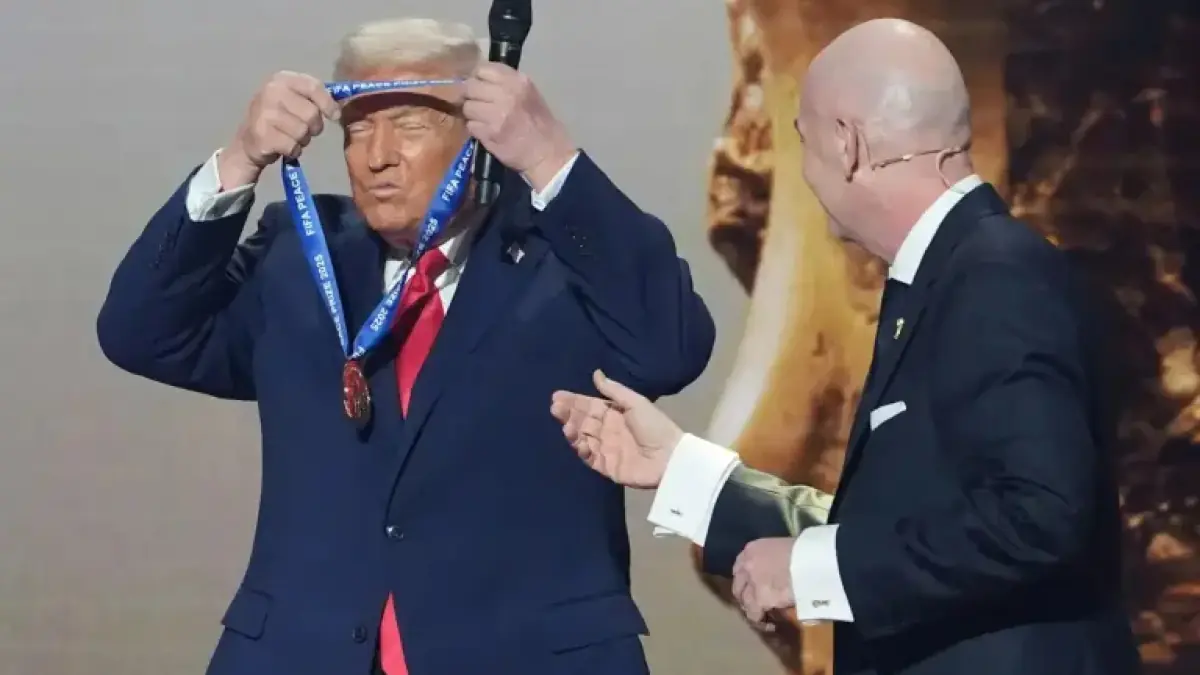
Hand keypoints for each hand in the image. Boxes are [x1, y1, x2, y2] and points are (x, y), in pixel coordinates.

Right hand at [219, 71, 340, 188]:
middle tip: (303, 130)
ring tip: (290, 137)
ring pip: (304, 131)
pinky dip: (293, 150)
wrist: (247, 142)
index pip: (313, 86)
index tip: (334, 115)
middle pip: (312, 113)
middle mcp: (271, 92)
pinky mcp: (263, 135)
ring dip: (302, 140)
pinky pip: (294, 146)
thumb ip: (313, 97)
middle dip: (314, 127)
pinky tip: (282, 146)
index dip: (328, 103)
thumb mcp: (292, 100)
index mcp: (281, 79)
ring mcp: (265, 113)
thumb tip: (340, 105)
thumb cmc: (277, 120)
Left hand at [463, 63, 575, 190]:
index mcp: (518, 81)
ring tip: (482, 120)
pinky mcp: (489, 133)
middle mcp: (507, 94)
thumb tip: (478, 79)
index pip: (483, 69)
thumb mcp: (529, 94)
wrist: (547, 153)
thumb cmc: (540, 124)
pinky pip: (470, 125)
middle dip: (470, 96)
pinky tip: (486, 132)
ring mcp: (496, 114)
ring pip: (467, 106)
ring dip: (471, 114)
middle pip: (471, 86)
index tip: (479, 86)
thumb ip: (505, 83)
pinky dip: (475, 129)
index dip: (477, 78)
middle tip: (476, 104)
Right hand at [550, 370, 682, 487]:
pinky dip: (582, 450)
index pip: (589, 406)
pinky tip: (579, 442)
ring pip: (582, 439)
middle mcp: (607, 430)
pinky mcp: (607, 466)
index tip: (557, 396)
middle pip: (582, 421)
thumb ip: (614, 391)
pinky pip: (589, 458)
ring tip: (566, 426)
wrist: (670, 457)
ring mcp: (606, 449)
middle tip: (555, 408)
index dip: (573, 401)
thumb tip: (596, 374)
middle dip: (568, 414)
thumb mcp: (636, 403)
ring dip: (572, 431)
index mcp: (614, 414)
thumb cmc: (655, 426)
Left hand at [732, 538, 796, 629]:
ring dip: (753, 610)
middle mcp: (746, 565)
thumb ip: (773, 559)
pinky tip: (771, 624)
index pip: (739, 567)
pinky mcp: (759, 599)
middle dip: (746, 596)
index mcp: (752, 549)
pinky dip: (761, 620)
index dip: (745, 580)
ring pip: (745, 602)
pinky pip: (754, 615)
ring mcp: (751, 582)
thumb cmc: (804, 551)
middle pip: (738, 586)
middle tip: (758, 604)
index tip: (752, 587)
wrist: (812, 560)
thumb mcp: (783, 548)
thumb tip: (777, 569)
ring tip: (765, 617)